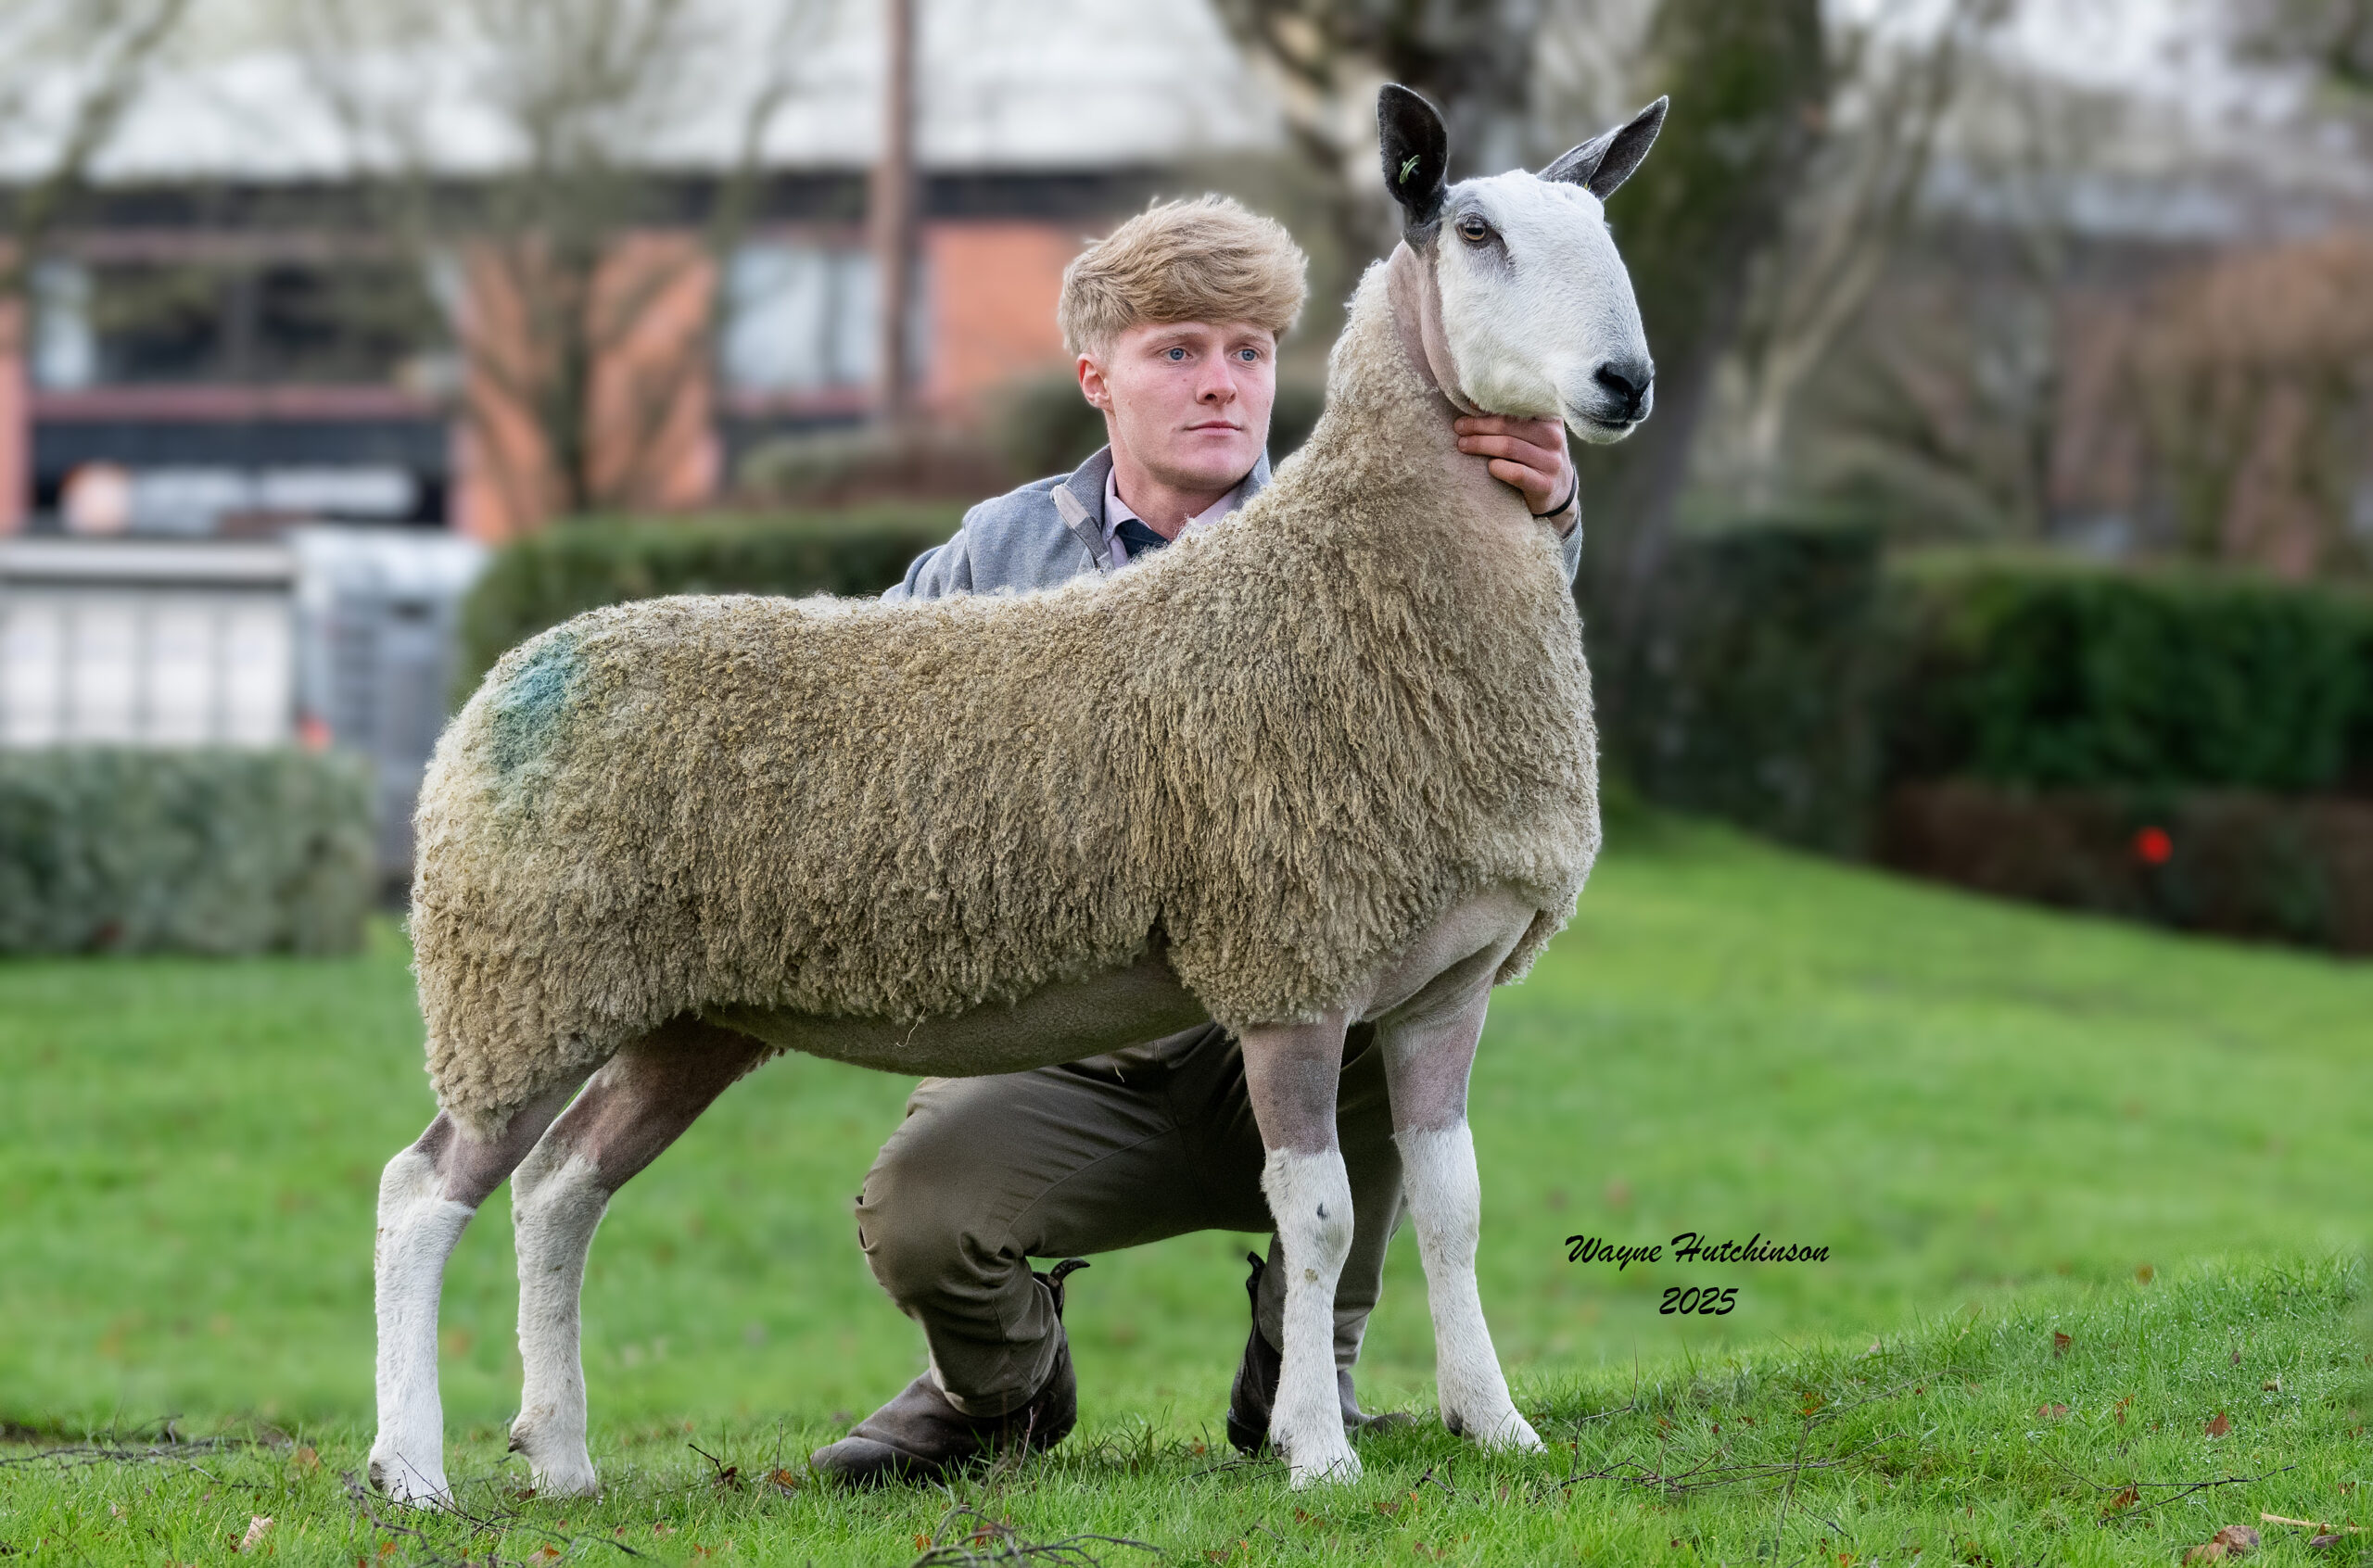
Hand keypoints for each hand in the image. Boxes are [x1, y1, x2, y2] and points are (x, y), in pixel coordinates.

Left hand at [1455, 415, 1575, 532]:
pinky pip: (1516, 473)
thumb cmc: (1536, 454)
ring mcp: (1551, 462)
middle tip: (1459, 427)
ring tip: (1463, 444)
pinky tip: (1489, 466)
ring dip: (1481, 444)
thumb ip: (1514, 418)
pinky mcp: (1545, 485)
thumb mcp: (1533, 432)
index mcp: (1550, 418)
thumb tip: (1474, 401)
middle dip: (1479, 425)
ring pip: (1509, 447)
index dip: (1492, 403)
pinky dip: (1498, 467)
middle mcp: (1553, 437)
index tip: (1471, 404)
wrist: (1559, 490)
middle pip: (1508, 425)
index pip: (1519, 405)